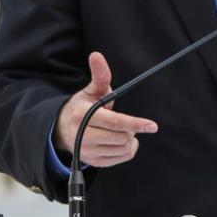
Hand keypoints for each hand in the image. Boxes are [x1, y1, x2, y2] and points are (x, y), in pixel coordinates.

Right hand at [54, 51, 157, 167]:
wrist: (63, 129)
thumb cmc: (83, 106)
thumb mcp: (91, 90)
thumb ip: (99, 74)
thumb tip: (96, 55)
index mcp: (83, 116)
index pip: (115, 122)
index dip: (136, 123)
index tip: (153, 126)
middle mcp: (82, 136)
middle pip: (121, 137)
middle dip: (131, 129)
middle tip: (129, 122)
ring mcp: (87, 152)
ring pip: (122, 149)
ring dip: (130, 139)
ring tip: (124, 130)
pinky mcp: (93, 162)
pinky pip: (120, 158)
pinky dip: (127, 150)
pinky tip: (121, 140)